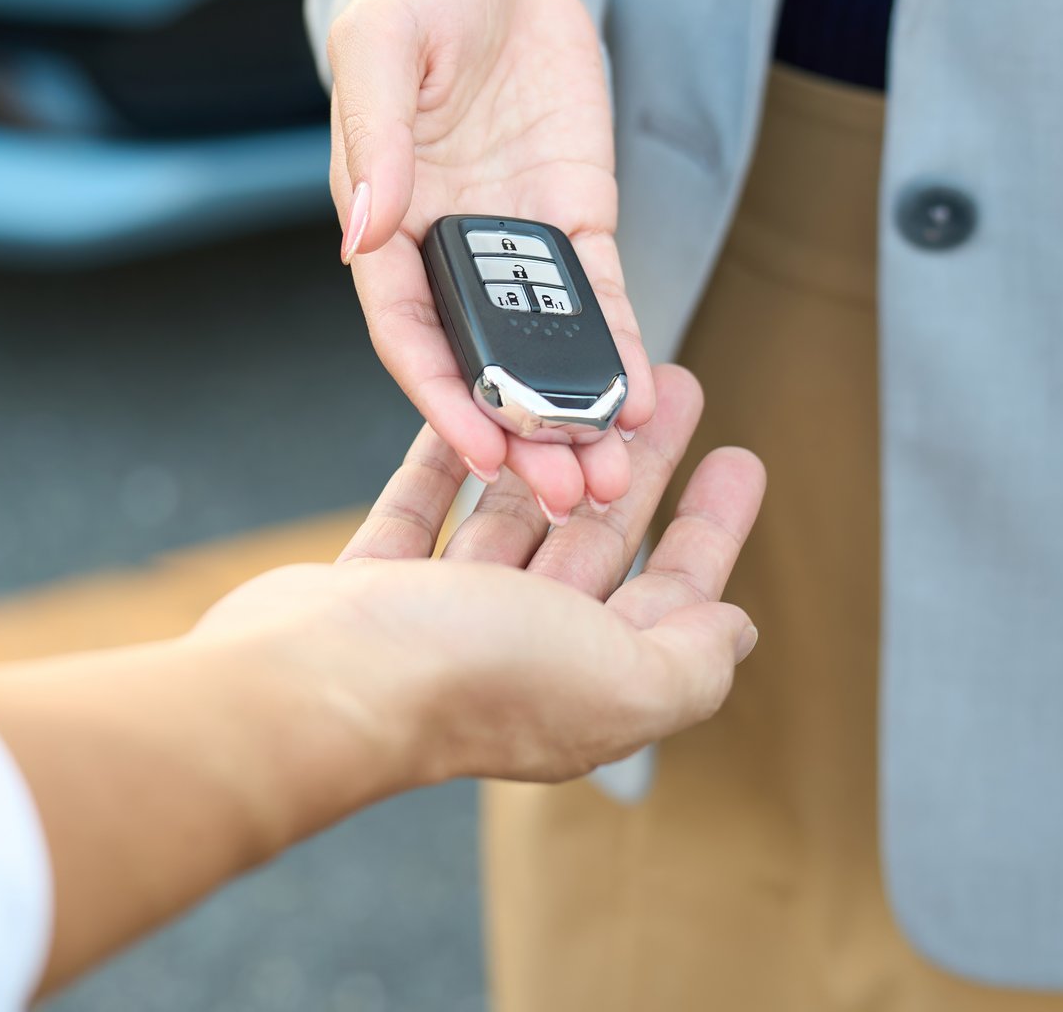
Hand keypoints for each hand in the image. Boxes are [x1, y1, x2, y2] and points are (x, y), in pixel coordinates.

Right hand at [195, 365, 761, 785]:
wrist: (323, 680)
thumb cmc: (470, 679)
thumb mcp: (624, 678)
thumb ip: (691, 660)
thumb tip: (735, 631)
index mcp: (589, 681)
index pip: (673, 596)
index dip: (710, 527)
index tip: (738, 460)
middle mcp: (521, 649)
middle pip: (599, 539)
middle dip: (640, 463)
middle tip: (670, 392)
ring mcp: (444, 615)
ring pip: (514, 515)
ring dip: (552, 449)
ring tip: (583, 382)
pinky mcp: (376, 584)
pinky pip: (421, 507)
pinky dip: (450, 459)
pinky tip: (476, 414)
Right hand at [328, 0, 651, 520]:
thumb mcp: (382, 41)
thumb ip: (375, 136)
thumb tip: (363, 232)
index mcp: (382, 216)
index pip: (405, 329)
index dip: (438, 396)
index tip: (476, 453)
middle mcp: (447, 244)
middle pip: (480, 360)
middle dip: (520, 434)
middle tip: (568, 496)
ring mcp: (516, 235)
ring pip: (544, 346)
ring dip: (573, 414)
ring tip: (615, 477)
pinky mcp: (578, 216)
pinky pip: (600, 295)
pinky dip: (618, 349)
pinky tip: (643, 398)